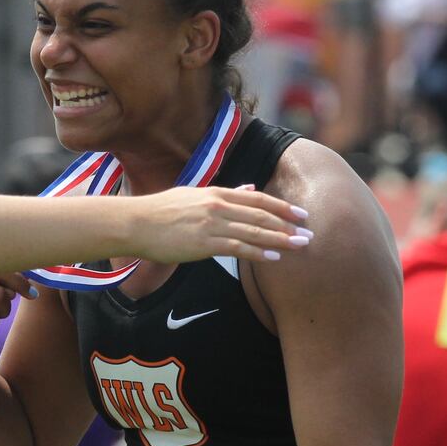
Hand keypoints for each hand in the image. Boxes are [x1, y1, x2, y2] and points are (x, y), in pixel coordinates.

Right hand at [127, 185, 311, 264]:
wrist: (136, 223)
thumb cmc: (160, 211)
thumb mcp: (194, 195)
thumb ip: (225, 193)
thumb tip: (250, 188)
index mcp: (216, 194)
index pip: (258, 199)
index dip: (282, 207)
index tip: (301, 215)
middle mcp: (218, 206)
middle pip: (262, 215)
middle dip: (288, 225)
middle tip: (310, 234)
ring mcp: (212, 224)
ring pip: (254, 231)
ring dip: (280, 239)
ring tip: (300, 246)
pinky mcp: (204, 243)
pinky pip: (238, 248)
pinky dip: (258, 252)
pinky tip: (274, 257)